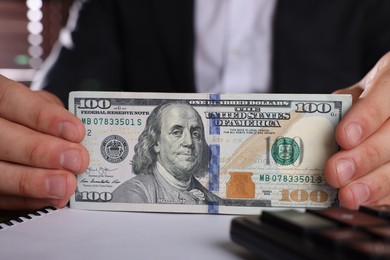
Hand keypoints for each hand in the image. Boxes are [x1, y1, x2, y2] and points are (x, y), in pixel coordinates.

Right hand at [0, 75, 88, 209]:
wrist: (6, 131)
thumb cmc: (24, 115)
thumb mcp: (35, 102)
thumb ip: (51, 114)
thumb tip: (75, 137)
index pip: (10, 99)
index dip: (44, 117)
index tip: (76, 131)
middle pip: (1, 138)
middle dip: (42, 151)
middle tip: (76, 161)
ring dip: (33, 182)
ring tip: (66, 185)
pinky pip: (1, 197)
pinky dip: (27, 200)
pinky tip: (52, 197)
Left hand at [325, 51, 389, 208]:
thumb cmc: (380, 91)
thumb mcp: (364, 85)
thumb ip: (347, 101)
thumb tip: (321, 122)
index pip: (386, 95)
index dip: (366, 118)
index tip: (343, 136)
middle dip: (363, 158)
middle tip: (335, 172)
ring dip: (374, 183)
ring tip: (349, 195)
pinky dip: (383, 193)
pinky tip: (366, 198)